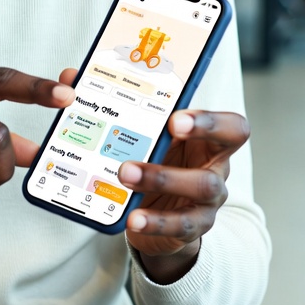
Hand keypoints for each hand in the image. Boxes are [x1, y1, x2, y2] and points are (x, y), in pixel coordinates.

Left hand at [55, 69, 249, 284]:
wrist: (158, 212)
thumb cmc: (155, 162)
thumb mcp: (144, 135)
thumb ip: (115, 105)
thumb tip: (72, 77)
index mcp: (208, 140)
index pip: (232, 127)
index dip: (210, 121)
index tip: (176, 118)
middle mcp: (215, 169)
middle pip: (220, 159)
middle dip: (187, 148)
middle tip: (157, 137)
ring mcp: (208, 202)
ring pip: (200, 190)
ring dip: (162, 180)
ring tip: (124, 175)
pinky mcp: (192, 228)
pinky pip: (180, 226)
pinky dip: (155, 222)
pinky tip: (132, 217)